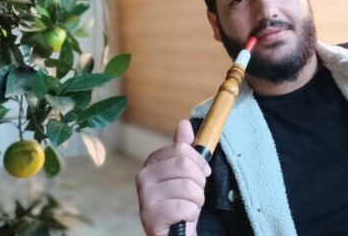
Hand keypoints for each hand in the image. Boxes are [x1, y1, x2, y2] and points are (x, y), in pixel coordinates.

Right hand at [136, 120, 211, 235]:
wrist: (175, 233)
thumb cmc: (182, 201)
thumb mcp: (187, 173)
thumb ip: (185, 149)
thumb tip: (184, 123)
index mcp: (152, 162)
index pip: (182, 149)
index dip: (199, 161)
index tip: (204, 173)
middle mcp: (143, 177)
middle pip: (184, 165)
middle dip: (199, 182)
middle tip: (196, 193)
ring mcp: (145, 196)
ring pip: (187, 186)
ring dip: (198, 200)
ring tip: (190, 206)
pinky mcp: (150, 216)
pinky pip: (184, 206)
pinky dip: (191, 213)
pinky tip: (184, 218)